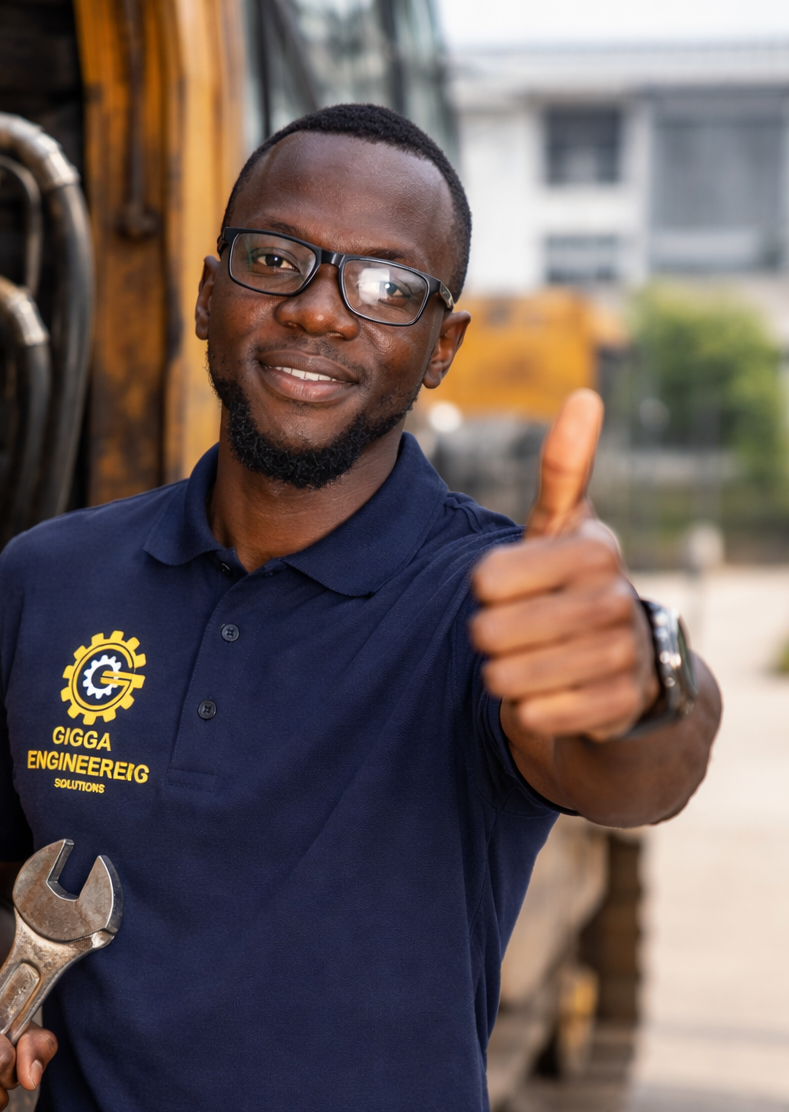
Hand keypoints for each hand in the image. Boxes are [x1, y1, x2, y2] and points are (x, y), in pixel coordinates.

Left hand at [470, 390, 659, 742]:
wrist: (628, 668)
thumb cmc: (574, 585)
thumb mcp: (564, 529)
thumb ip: (564, 469)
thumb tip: (585, 395)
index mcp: (594, 551)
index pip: (488, 579)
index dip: (483, 589)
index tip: (504, 587)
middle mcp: (615, 600)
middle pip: (491, 632)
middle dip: (487, 637)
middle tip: (512, 632)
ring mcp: (619, 657)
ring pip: (508, 678)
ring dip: (503, 675)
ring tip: (526, 662)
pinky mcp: (613, 708)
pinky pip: (535, 715)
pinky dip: (528, 710)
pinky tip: (546, 694)